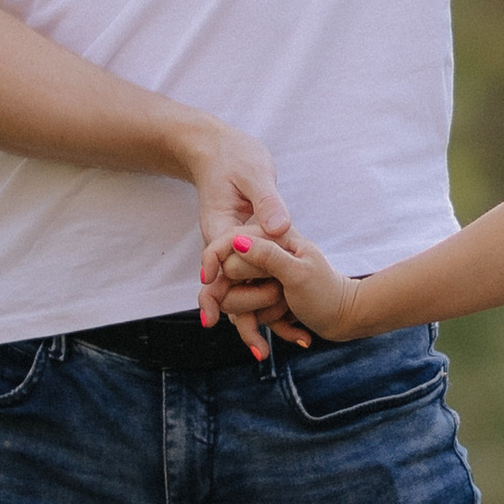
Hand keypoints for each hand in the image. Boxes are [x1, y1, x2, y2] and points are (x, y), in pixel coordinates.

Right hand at [178, 113, 305, 354]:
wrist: (221, 150)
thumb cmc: (235, 158)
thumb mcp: (253, 176)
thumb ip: (267, 203)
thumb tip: (279, 229)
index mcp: (220, 227)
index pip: (218, 265)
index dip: (221, 292)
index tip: (218, 317)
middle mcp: (223, 245)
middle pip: (226, 289)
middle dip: (239, 319)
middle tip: (258, 351)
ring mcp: (233, 250)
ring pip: (238, 291)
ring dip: (253, 319)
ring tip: (267, 353)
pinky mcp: (246, 251)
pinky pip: (251, 281)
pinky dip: (265, 301)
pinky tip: (285, 324)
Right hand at [209, 224, 365, 343]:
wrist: (351, 315)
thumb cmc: (327, 292)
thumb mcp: (298, 272)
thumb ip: (268, 256)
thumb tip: (237, 242)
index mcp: (268, 239)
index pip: (223, 244)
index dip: (211, 261)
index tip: (209, 281)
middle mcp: (262, 257)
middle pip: (226, 281)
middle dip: (249, 300)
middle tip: (280, 299)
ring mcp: (263, 280)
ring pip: (237, 304)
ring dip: (265, 318)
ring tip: (294, 317)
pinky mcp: (267, 299)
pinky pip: (255, 318)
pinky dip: (279, 329)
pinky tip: (302, 337)